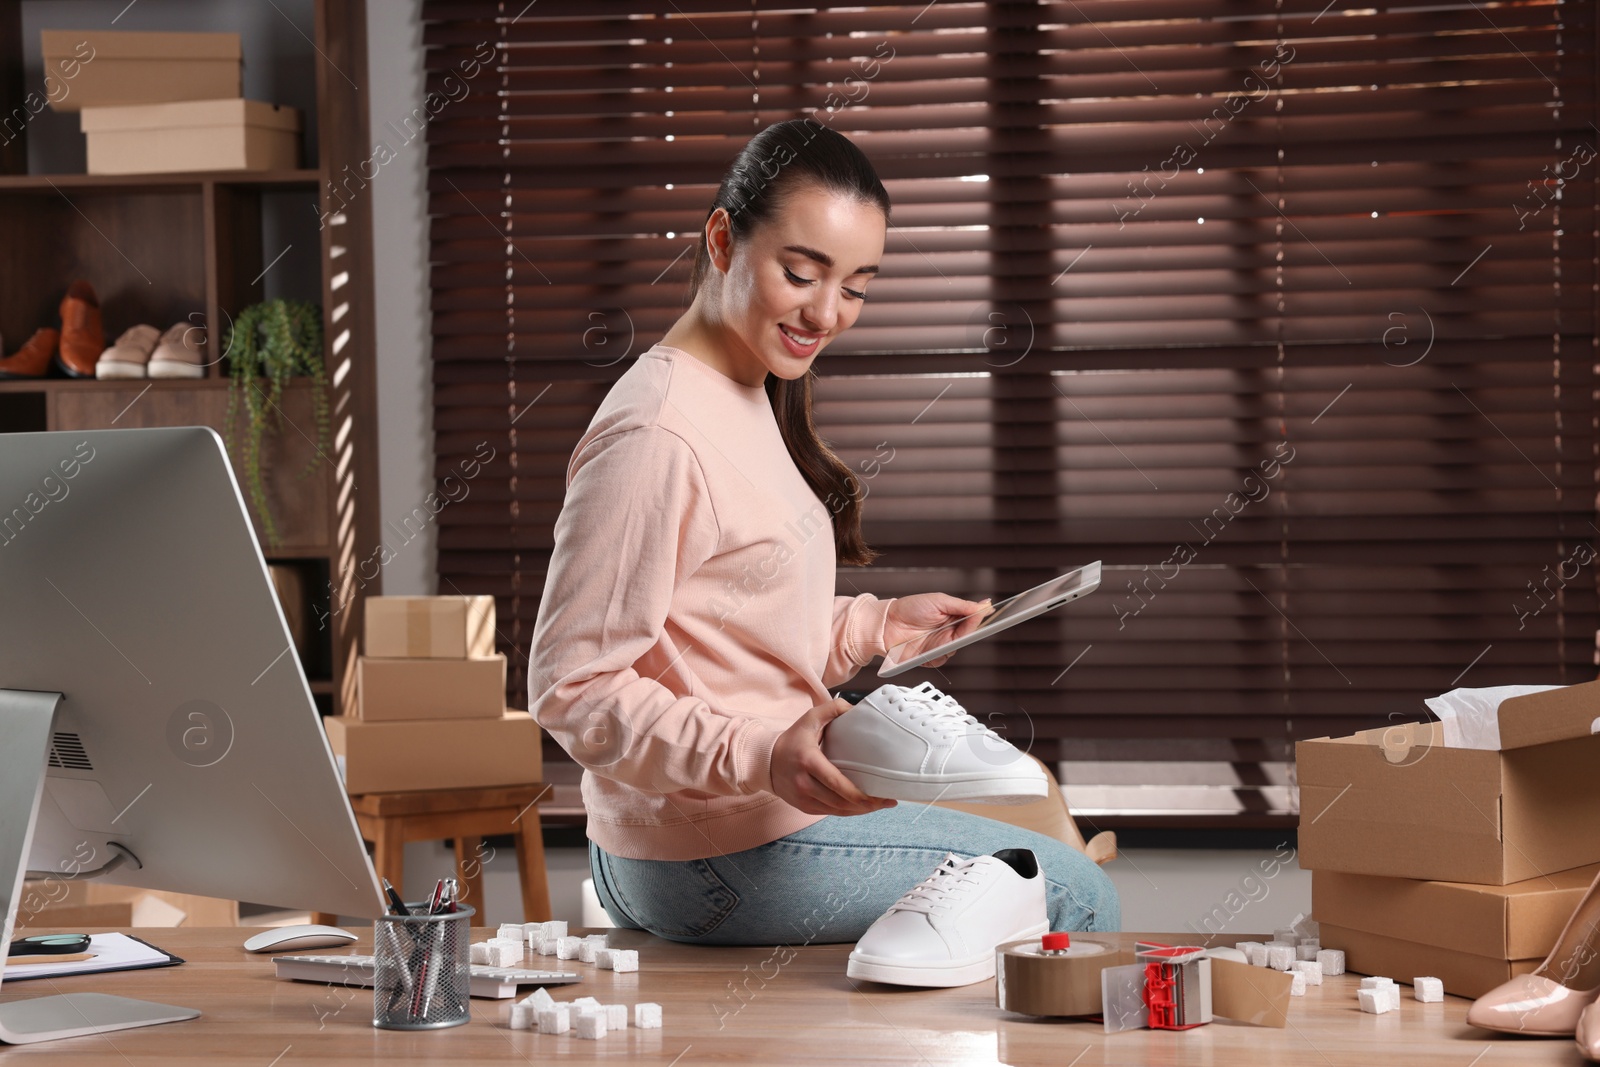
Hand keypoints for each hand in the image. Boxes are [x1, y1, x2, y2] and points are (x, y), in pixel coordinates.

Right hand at [770, 697, 896, 816]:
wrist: (765, 761)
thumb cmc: (792, 739)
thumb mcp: (810, 718)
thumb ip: (833, 708)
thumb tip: (857, 709)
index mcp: (808, 761)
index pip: (837, 783)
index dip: (860, 794)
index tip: (880, 795)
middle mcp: (804, 783)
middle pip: (841, 801)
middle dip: (867, 805)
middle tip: (887, 801)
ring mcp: (803, 798)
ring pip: (837, 811)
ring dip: (860, 811)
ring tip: (880, 805)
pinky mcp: (804, 807)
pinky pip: (830, 813)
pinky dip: (847, 811)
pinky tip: (862, 807)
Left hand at [882, 592, 993, 667]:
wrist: (886, 623)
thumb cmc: (910, 608)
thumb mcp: (939, 601)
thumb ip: (962, 605)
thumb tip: (983, 605)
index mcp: (952, 617)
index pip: (972, 620)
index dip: (981, 619)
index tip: (988, 615)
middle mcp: (948, 632)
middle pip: (967, 636)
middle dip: (969, 630)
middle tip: (968, 624)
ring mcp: (939, 645)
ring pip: (956, 649)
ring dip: (952, 642)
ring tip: (945, 634)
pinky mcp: (930, 657)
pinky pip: (941, 660)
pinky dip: (939, 654)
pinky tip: (932, 647)